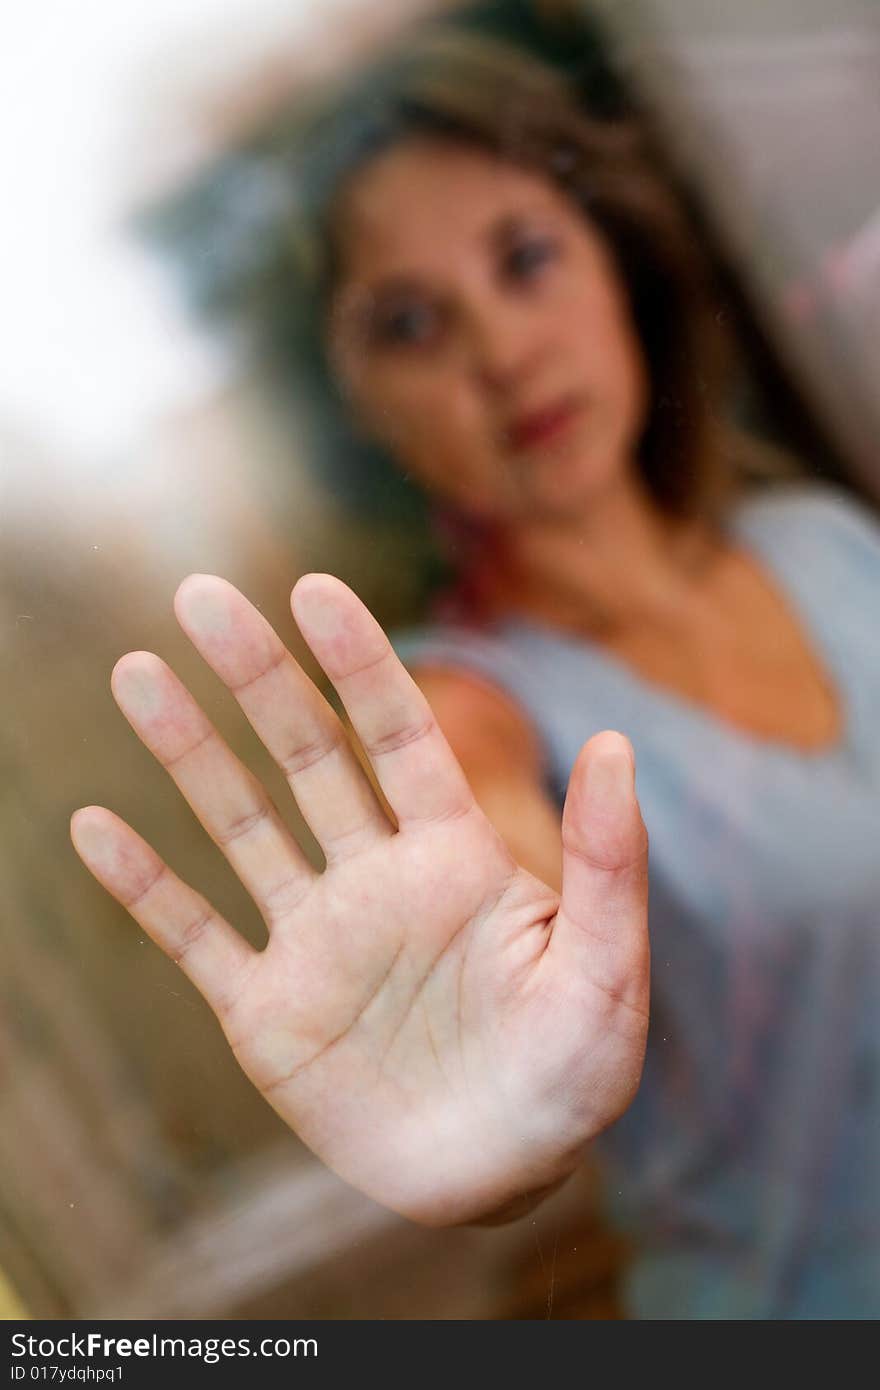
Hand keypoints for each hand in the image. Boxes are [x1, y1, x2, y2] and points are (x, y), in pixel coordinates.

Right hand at [70, 573, 648, 1225]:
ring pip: (238, 826)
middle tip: (199, 596)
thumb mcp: (606, 971)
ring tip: (135, 674)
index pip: (398, 736)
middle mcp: (373, 877)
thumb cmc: (571, 1071)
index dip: (358, 663)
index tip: (314, 590)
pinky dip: (145, 887)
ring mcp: (314, 938)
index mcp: (453, 856)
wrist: (502, 1173)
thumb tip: (618, 742)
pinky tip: (92, 826)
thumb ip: (610, 864)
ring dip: (186, 755)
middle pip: (303, 757)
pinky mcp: (266, 1010)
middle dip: (256, 677)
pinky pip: (195, 936)